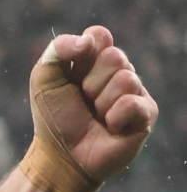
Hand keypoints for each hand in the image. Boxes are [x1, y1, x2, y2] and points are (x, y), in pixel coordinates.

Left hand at [33, 26, 158, 182]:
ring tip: (95, 116)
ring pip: (126, 78)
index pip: (99, 35)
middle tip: (83, 101)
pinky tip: (110, 127)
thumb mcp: (44, 79)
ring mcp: (134, 91)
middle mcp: (118, 72)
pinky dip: (114, 116)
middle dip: (90, 82)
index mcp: (94, 60)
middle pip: (114, 56)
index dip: (85, 51)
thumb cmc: (53, 117)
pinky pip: (133, 103)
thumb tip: (88, 40)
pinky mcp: (146, 113)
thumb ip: (58, 50)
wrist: (61, 156)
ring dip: (101, 101)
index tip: (71, 73)